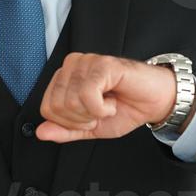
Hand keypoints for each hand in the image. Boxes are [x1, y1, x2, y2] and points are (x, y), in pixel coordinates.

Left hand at [34, 52, 180, 142]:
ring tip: (108, 105)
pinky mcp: (103, 64)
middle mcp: (72, 65)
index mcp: (65, 77)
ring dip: (94, 113)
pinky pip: (88, 95)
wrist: (154, 102)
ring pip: (71, 102)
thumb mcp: (91, 127)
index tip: (91, 118)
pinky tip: (112, 102)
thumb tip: (40, 133)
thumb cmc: (125, 109)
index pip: (47, 109)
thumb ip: (65, 130)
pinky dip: (102, 108)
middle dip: (82, 120)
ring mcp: (87, 62)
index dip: (70, 123)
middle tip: (101, 112)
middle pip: (57, 107)